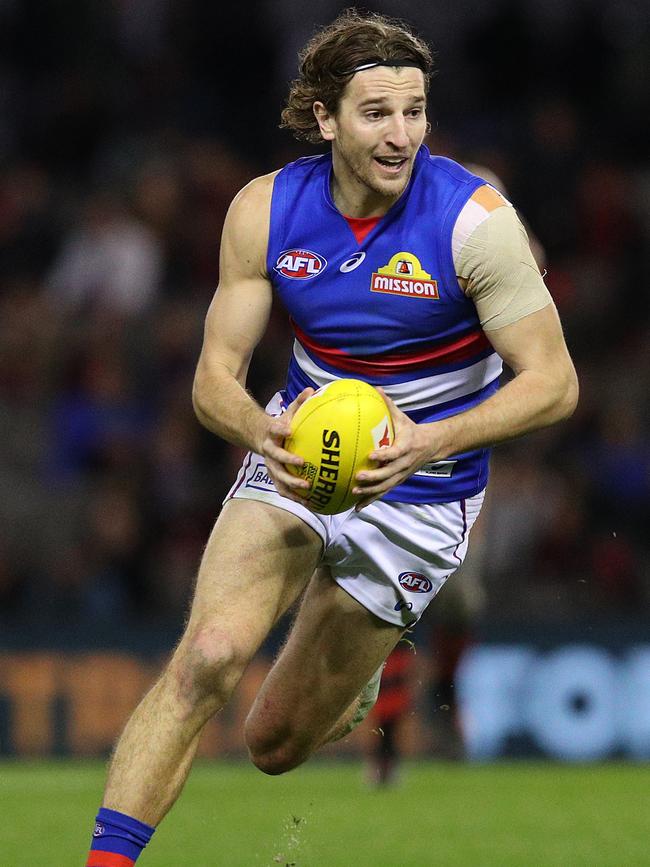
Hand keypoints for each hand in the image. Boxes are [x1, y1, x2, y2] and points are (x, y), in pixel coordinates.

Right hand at [259, 388, 314, 503]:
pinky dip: (295, 496)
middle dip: (288, 462)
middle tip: (303, 464)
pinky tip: (310, 502)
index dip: (280, 431)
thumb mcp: (287, 413)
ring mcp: (270, 466)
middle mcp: (269, 452)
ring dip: (292, 485)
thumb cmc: (280, 425)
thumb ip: (299, 403)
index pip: (274, 431)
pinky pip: (283, 489)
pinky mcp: (274, 477)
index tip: (289, 431)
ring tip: (308, 489)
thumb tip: (311, 389)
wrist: (259, 438)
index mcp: (271, 435)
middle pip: (276, 459)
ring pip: (279, 478)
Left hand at [352, 389, 434, 509]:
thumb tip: (374, 388)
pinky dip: (370, 500)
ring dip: (370, 492)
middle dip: (373, 478)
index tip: (371, 455)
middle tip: (357, 477)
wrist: (431, 446)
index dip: (384, 455)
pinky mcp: (397, 481)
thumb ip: (387, 404)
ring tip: (354, 493)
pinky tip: (357, 507)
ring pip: (385, 486)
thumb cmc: (411, 430)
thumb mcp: (401, 417)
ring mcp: (401, 475)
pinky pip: (383, 492)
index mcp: (405, 447)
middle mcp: (403, 464)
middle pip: (389, 474)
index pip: (394, 453)